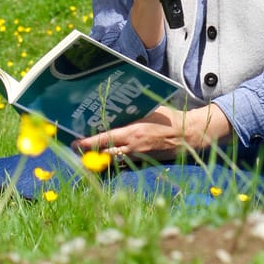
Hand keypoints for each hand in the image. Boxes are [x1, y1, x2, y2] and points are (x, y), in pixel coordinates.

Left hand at [74, 103, 232, 161]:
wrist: (188, 135)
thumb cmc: (169, 118)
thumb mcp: (150, 109)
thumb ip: (133, 109)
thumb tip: (118, 102)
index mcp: (132, 132)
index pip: (105, 138)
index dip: (88, 142)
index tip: (75, 142)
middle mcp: (132, 147)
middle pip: (105, 152)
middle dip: (90, 151)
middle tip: (76, 149)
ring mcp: (138, 156)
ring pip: (113, 158)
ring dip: (100, 156)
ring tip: (88, 153)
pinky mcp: (143, 160)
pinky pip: (124, 161)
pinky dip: (114, 158)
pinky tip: (108, 155)